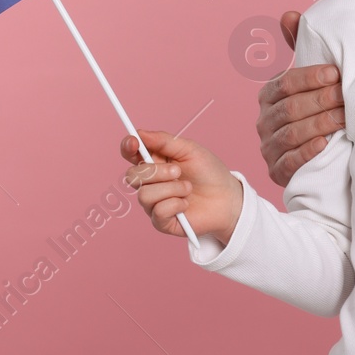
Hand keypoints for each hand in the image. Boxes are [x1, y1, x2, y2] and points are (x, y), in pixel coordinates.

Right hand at [121, 128, 242, 242]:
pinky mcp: (161, 221)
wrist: (227, 198)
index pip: (130, 154)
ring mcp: (153, 203)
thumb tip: (140, 132)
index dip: (128, 147)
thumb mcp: (189, 150)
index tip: (134, 142)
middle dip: (156, 172)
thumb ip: (164, 141)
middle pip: (132, 176)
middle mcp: (150, 182)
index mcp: (154, 162)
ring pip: (144, 194)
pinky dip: (176, 204)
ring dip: (171, 189)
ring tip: (188, 188)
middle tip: (178, 171)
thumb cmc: (208, 172)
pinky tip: (186, 204)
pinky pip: (158, 212)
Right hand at [256, 9, 344, 186]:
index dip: (309, 77)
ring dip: (318, 125)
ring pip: (290, 134)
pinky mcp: (277, 171)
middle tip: (345, 97)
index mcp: (269, 95)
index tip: (336, 73)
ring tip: (343, 120)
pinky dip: (306, 152)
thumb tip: (289, 14)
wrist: (319, 155)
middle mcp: (264, 120)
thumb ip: (300, 48)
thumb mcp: (308, 80)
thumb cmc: (314, 109)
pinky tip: (323, 145)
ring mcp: (268, 147)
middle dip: (320, 101)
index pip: (284, 83)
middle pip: (289, 109)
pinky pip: (289, 162)